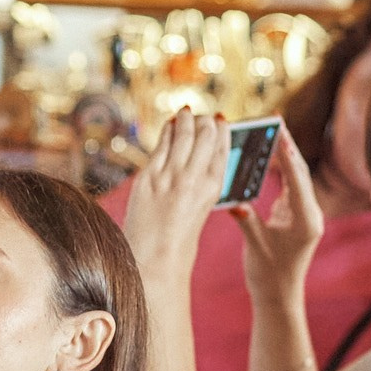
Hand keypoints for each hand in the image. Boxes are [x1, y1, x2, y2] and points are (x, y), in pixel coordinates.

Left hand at [121, 109, 227, 281]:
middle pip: (204, 137)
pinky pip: (160, 146)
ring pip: (182, 135)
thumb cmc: (180, 235)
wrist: (155, 258)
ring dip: (185, 120)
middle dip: (204, 121)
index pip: (222, 148)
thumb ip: (203, 181)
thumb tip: (201, 154)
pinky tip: (169, 125)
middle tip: (202, 114)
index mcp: (213, 187)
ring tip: (186, 112)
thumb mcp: (201, 207)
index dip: (221, 130)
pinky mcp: (148, 178)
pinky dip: (167, 131)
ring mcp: (170, 176)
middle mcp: (194, 179)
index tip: (220, 119)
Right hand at [232, 130, 323, 300]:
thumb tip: (232, 199)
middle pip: (300, 174)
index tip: (280, 133)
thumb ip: (245, 219)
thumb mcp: (255, 245)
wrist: (279, 297)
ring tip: (271, 132)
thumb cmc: (269, 275)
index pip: (297, 181)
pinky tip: (268, 157)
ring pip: (294, 178)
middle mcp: (309, 214)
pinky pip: (287, 188)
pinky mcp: (294, 216)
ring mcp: (303, 214)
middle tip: (277, 122)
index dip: (289, 156)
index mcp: (306, 220)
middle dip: (288, 148)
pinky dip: (279, 172)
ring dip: (283, 157)